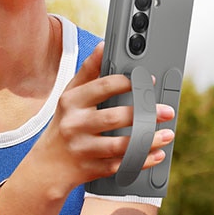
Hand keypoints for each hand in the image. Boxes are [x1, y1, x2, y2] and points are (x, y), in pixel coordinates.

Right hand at [38, 42, 174, 189]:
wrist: (46, 166)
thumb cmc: (64, 125)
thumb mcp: (69, 97)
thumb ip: (88, 72)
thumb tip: (103, 45)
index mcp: (71, 102)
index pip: (103, 87)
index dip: (129, 83)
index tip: (149, 81)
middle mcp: (74, 125)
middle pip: (114, 118)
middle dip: (145, 115)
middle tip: (167, 112)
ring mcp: (81, 149)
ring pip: (119, 146)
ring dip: (148, 141)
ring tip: (167, 135)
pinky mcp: (88, 169)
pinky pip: (119, 166)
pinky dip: (141, 162)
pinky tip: (156, 155)